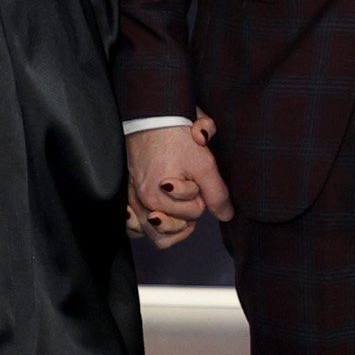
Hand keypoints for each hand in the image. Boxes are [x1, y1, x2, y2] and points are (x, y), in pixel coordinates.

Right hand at [129, 113, 232, 242]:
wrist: (150, 117)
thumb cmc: (174, 137)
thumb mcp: (203, 164)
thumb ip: (217, 193)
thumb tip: (226, 215)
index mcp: (156, 197)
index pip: (193, 214)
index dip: (200, 196)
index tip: (193, 176)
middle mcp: (141, 203)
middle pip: (176, 227)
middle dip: (187, 209)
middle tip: (186, 186)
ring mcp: (132, 202)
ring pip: (157, 236)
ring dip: (173, 225)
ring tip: (179, 204)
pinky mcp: (127, 198)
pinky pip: (136, 229)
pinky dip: (151, 228)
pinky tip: (161, 216)